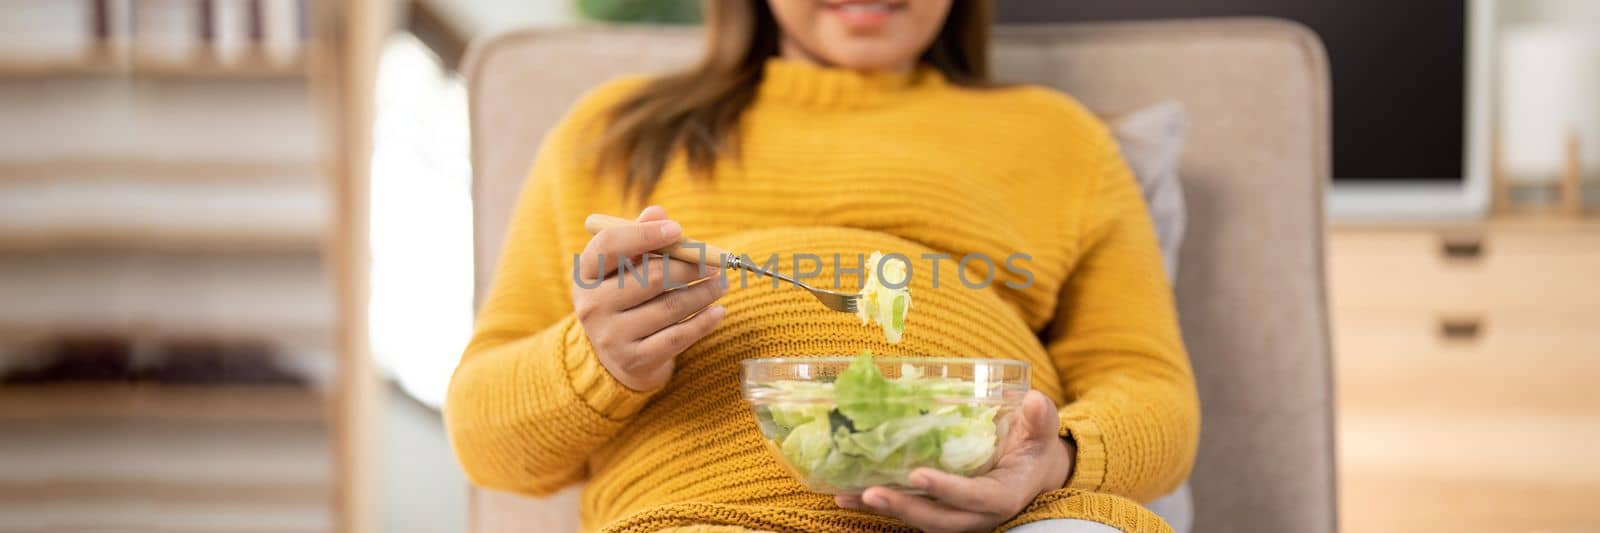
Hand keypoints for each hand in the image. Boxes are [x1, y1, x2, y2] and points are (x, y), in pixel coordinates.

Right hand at [573, 206, 725, 390]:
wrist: (618, 356)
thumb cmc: (626, 297)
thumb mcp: (625, 266)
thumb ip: (640, 237)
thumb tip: (658, 213)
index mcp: (586, 274)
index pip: (610, 245)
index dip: (645, 234)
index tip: (678, 229)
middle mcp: (592, 305)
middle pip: (650, 277)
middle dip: (689, 266)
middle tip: (715, 262)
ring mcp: (610, 336)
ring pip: (670, 307)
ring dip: (703, 292)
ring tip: (721, 283)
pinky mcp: (633, 360)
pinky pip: (677, 337)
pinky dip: (703, 322)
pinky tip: (719, 311)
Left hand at [836, 390, 1074, 532]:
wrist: (1034, 474)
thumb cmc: (1034, 448)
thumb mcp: (1041, 432)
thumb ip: (1040, 419)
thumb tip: (1035, 402)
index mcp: (1003, 495)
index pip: (974, 498)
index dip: (947, 490)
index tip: (919, 476)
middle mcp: (978, 515)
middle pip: (939, 519)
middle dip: (904, 508)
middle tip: (871, 492)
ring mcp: (958, 517)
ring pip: (919, 520)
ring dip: (885, 510)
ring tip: (849, 496)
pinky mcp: (941, 511)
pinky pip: (910, 512)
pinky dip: (882, 506)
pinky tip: (850, 494)